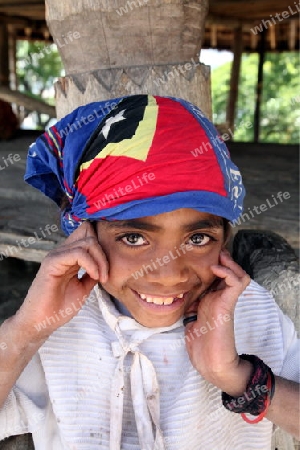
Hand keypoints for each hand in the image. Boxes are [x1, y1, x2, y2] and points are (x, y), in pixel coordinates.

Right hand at [14, 222, 107, 341]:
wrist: (42, 323)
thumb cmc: (60, 307)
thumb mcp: (84, 287)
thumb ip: (92, 273)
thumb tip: (106, 265)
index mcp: (70, 256)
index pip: (87, 233)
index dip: (102, 242)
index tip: (110, 265)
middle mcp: (63, 252)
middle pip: (90, 234)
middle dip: (104, 253)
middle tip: (106, 275)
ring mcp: (57, 255)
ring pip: (87, 242)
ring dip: (100, 260)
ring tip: (102, 278)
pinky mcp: (52, 262)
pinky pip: (78, 253)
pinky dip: (91, 264)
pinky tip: (94, 276)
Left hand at [184, 250, 251, 395]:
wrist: (211, 363)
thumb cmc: (200, 346)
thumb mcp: (189, 320)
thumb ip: (187, 308)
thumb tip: (174, 297)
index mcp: (210, 301)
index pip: (216, 277)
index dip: (212, 265)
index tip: (199, 256)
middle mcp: (220, 298)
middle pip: (229, 272)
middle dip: (222, 259)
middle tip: (212, 251)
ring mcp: (225, 301)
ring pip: (238, 274)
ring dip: (229, 263)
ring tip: (219, 257)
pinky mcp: (228, 304)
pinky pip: (236, 283)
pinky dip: (228, 272)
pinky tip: (215, 269)